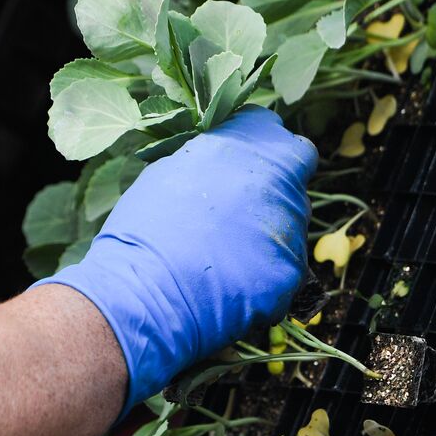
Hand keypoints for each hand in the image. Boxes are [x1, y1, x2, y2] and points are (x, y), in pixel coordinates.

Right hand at [41, 106, 316, 413]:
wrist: (142, 294)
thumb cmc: (141, 233)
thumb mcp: (167, 176)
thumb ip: (207, 162)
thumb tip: (220, 163)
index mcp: (244, 149)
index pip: (285, 140)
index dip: (270, 156)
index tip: (253, 170)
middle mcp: (276, 182)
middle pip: (293, 184)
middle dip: (271, 197)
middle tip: (235, 220)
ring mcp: (289, 228)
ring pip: (293, 228)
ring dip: (268, 237)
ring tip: (225, 258)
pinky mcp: (291, 271)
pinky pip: (286, 270)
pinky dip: (265, 277)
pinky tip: (231, 285)